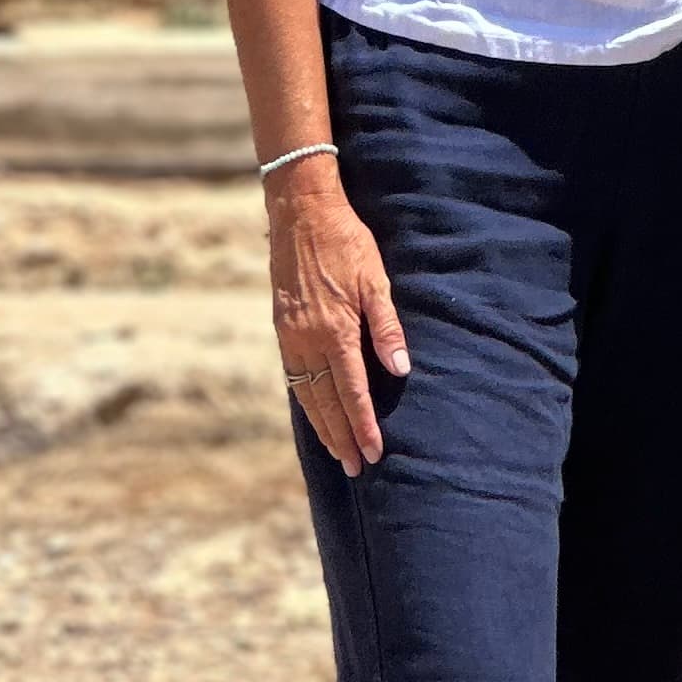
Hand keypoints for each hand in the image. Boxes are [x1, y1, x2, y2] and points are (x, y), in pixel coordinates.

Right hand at [266, 165, 408, 472]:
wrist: (300, 213)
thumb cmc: (346, 243)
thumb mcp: (375, 280)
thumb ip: (387, 327)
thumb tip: (400, 369)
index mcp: (334, 331)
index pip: (352, 392)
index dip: (363, 425)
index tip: (374, 452)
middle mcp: (307, 341)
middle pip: (326, 403)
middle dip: (342, 437)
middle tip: (357, 467)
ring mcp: (290, 337)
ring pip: (306, 394)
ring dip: (322, 426)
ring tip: (337, 452)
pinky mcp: (282, 329)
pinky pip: (293, 377)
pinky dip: (306, 402)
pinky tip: (315, 413)